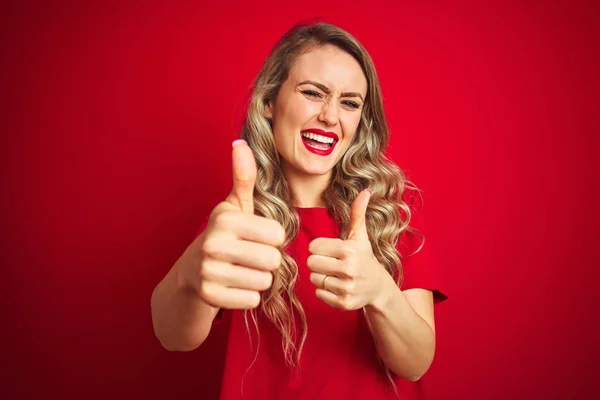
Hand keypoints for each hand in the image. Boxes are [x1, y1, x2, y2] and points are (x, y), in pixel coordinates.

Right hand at [178, 140, 284, 308]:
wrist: (192, 271)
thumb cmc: (225, 235)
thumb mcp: (235, 206)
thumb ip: (244, 177)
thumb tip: (241, 143)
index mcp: (225, 219)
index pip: (277, 234)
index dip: (272, 238)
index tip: (256, 237)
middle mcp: (214, 244)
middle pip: (273, 260)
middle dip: (268, 261)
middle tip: (251, 257)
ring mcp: (209, 272)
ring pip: (264, 282)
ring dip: (259, 278)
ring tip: (242, 270)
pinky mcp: (210, 297)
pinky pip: (252, 300)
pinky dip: (249, 296)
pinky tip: (235, 285)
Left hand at [307, 189, 389, 310]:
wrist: (378, 287)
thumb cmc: (364, 257)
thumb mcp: (360, 236)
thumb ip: (358, 213)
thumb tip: (366, 191)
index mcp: (349, 250)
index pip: (313, 247)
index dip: (321, 248)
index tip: (333, 251)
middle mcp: (349, 269)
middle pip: (310, 263)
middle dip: (319, 263)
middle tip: (332, 264)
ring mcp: (347, 288)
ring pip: (314, 279)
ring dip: (322, 277)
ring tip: (336, 275)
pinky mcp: (344, 303)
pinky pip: (319, 294)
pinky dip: (326, 291)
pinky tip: (338, 287)